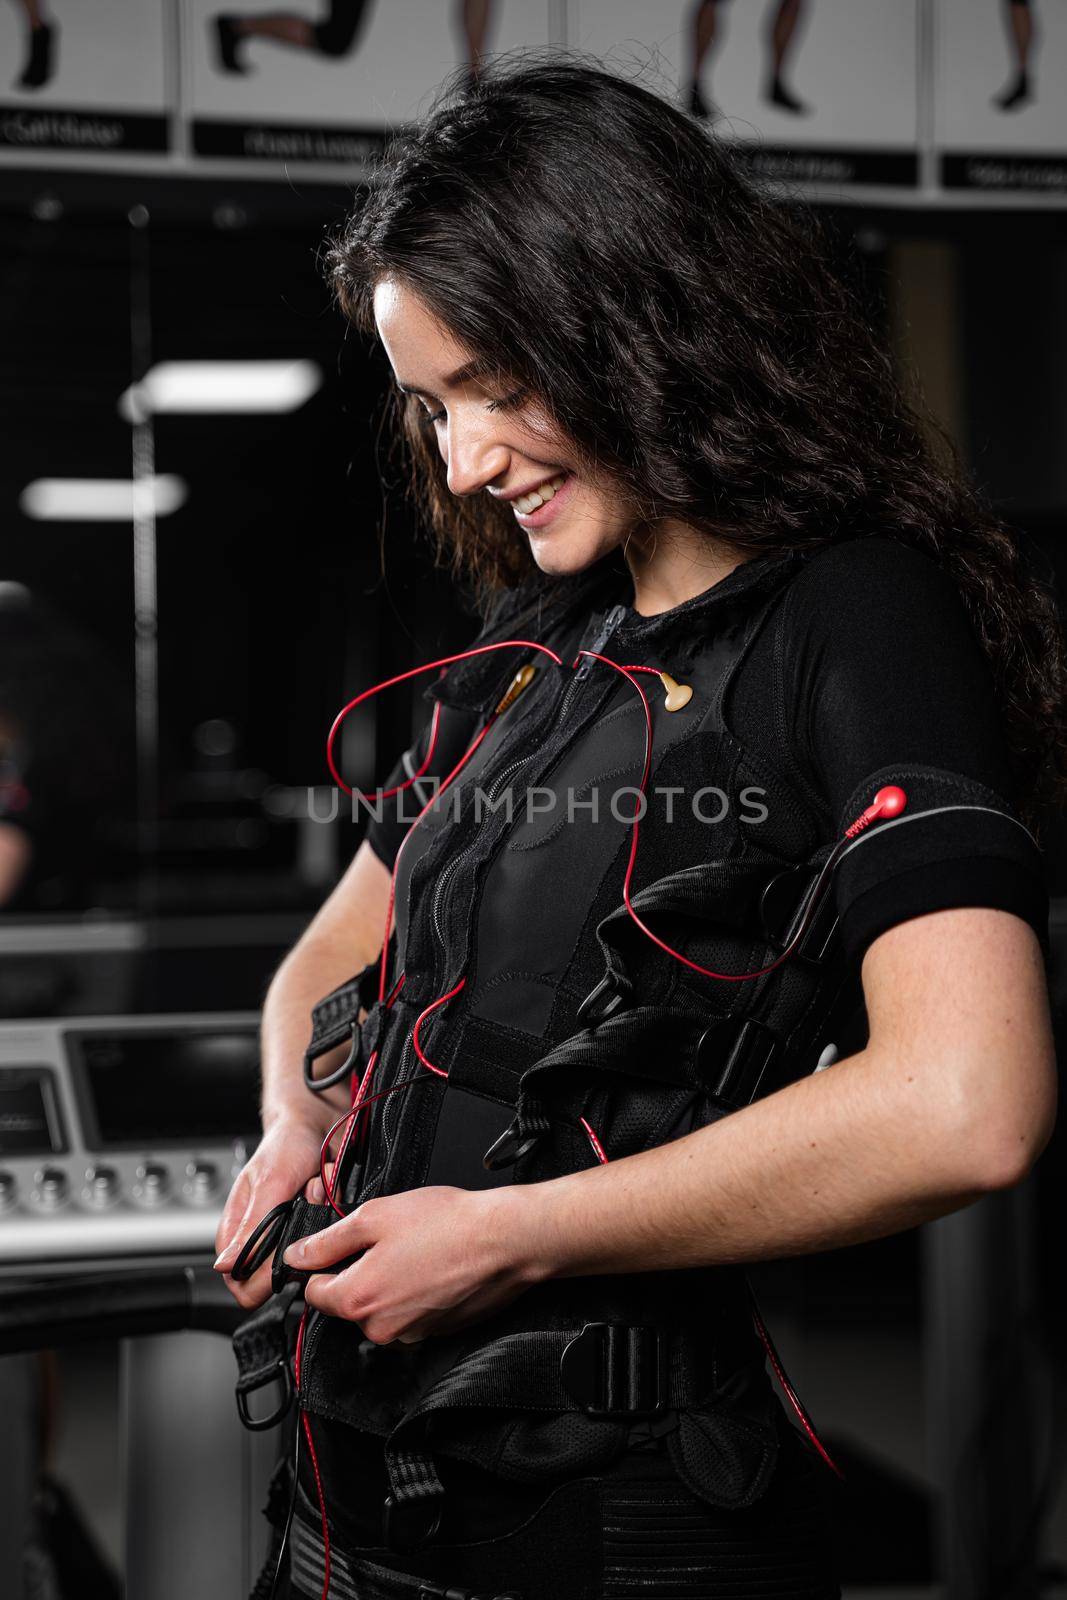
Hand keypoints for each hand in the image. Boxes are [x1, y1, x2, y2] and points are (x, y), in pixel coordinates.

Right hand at [213, 1111, 325, 1308]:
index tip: (285, 1255)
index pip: (241, 1282)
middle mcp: (262, 1236)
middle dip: (296, 1240)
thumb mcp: (269, 1182)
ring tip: (315, 1189)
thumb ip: (251, 1227)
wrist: (320, 1122)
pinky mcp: (315, 1227)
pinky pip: (328, 1238)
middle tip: (300, 1206)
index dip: (262, 1278)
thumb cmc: (286, 1144)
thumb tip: (224, 1265)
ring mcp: (290, 1233)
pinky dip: (332, 1210)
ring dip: (317, 1220)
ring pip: (307, 1257)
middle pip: (277, 1273)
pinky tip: (326, 1187)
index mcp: (237, 1231)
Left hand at [283, 1185, 530, 1344]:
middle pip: (347, 1302)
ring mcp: (410, 1335)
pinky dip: (412, 1293)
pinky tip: (430, 1265)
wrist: (504, 1242)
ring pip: (379, 1309)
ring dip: (387, 1283)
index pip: (313, 1292)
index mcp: (357, 1299)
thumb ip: (329, 1240)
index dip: (320, 1265)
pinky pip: (408, 1314)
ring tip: (413, 1249)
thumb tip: (297, 1255)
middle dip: (358, 1272)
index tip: (334, 1246)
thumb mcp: (375, 1216)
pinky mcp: (435, 1333)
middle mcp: (380, 1328)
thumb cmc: (446, 1224)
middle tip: (384, 1239)